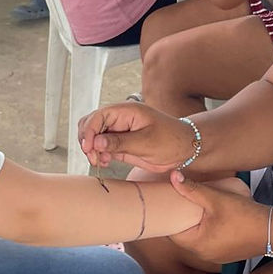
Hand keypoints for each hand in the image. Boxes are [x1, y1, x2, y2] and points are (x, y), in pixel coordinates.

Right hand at [79, 102, 195, 171]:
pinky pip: (102, 147)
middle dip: (87, 140)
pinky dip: (99, 154)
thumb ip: (120, 142)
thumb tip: (97, 142)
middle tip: (93, 156)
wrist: (185, 148)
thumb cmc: (170, 140)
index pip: (98, 116)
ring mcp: (119, 131)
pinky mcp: (120, 143)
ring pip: (94, 136)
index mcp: (126, 111)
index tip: (89, 148)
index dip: (89, 131)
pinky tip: (105, 162)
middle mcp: (119, 119)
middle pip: (91, 124)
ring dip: (92, 148)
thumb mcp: (146, 142)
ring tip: (99, 161)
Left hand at [168, 172, 267, 262]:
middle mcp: (203, 254)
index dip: (168, 217)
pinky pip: (209, 241)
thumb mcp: (216, 199)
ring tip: (195, 208)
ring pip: (197, 238)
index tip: (167, 204)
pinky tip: (212, 217)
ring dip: (195, 225)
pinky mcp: (225, 254)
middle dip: (182, 219)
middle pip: (184, 235)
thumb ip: (193, 188)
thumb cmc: (246, 216)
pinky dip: (207, 230)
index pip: (171, 232)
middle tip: (180, 202)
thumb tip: (174, 177)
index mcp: (197, 245)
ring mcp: (215, 257)